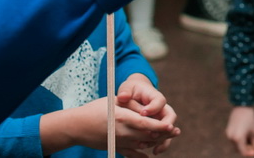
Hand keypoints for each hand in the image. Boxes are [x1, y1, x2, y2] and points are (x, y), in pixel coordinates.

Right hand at [42, 96, 178, 157]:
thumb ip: (130, 105)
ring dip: (156, 142)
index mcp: (122, 117)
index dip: (159, 126)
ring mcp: (119, 142)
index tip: (170, 125)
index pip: (144, 123)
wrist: (77, 126)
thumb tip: (146, 109)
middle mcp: (122, 132)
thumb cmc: (95, 109)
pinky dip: (143, 154)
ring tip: (168, 138)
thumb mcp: (113, 101)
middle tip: (175, 131)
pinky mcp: (116, 148)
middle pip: (147, 135)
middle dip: (163, 134)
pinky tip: (151, 152)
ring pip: (143, 145)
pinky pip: (132, 155)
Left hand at [118, 74, 178, 154]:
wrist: (135, 93)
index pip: (159, 101)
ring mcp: (161, 118)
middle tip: (153, 134)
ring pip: (168, 129)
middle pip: (170, 116)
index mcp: (155, 96)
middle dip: (163, 127)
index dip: (153, 108)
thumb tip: (122, 97)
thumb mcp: (127, 89)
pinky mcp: (158, 128)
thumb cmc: (131, 90)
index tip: (142, 113)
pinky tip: (154, 151)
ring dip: (164, 139)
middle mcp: (162, 107)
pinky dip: (160, 144)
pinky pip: (163, 137)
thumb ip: (125, 92)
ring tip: (156, 148)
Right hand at [226, 106, 253, 155]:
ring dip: (243, 145)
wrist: (241, 107)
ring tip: (250, 138)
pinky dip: (239, 140)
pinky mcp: (227, 131)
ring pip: (236, 145)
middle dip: (247, 150)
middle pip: (239, 150)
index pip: (243, 152)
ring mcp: (228, 135)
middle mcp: (231, 138)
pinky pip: (234, 140)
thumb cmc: (250, 119)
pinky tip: (245, 134)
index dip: (250, 153)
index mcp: (238, 138)